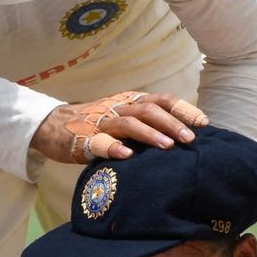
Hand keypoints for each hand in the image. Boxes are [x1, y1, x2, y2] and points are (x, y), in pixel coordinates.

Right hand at [30, 92, 208, 164]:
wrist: (52, 125)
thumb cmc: (99, 124)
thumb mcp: (125, 118)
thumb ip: (149, 123)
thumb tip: (185, 136)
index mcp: (131, 102)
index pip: (162, 100)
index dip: (183, 109)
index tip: (203, 122)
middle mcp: (118, 107)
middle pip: (149, 110)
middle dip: (171, 123)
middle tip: (190, 139)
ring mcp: (100, 122)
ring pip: (128, 123)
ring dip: (149, 134)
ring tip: (167, 147)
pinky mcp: (82, 138)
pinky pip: (98, 142)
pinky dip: (113, 148)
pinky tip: (126, 156)